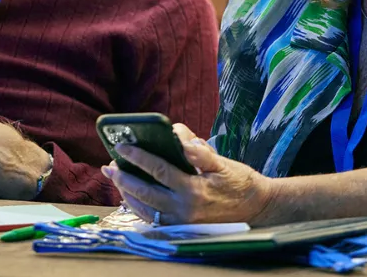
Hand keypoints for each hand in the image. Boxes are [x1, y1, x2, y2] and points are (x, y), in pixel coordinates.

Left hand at [101, 124, 274, 224]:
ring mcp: (182, 222)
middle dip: (123, 178)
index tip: (122, 147)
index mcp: (194, 190)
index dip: (138, 157)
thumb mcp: (222, 162)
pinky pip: (153, 219)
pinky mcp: (182, 228)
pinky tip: (130, 195)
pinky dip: (138, 207)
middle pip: (145, 192)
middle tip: (109, 165)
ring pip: (145, 209)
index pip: (159, 171)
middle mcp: (185, 209)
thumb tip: (178, 138)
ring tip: (115, 178)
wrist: (256, 208)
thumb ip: (199, 151)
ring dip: (126, 193)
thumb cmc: (240, 182)